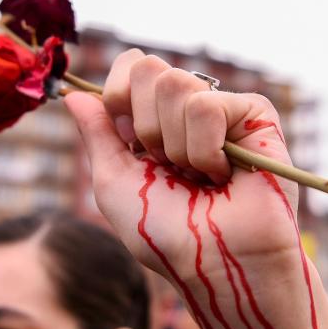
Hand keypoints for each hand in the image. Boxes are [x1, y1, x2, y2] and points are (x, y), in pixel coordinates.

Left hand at [65, 49, 299, 289]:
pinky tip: (223, 175)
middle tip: (168, 167)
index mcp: (152, 121)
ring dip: (176, 147)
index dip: (118, 96)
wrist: (211, 261)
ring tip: (198, 178)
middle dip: (146, 127)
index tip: (130, 142)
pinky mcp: (253, 113)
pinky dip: (205, 151)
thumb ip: (96, 134)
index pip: (130, 67)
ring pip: (176, 84)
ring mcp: (219, 109)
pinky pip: (208, 105)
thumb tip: (73, 95)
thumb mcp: (113, 184)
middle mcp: (184, 110)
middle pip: (147, 68)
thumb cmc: (163, 233)